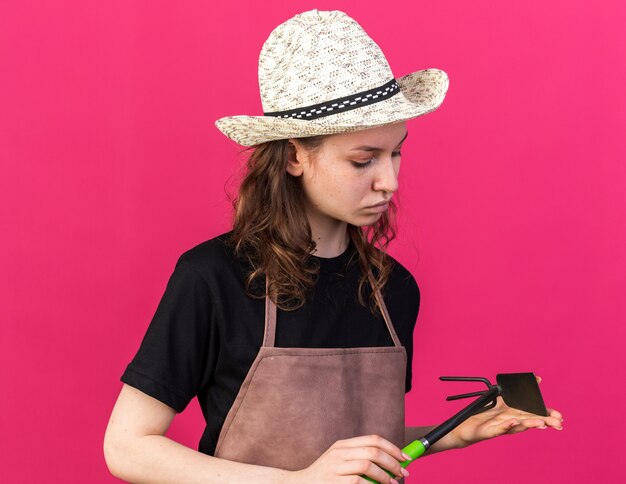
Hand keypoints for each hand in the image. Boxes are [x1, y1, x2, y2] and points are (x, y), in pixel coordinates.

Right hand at [286, 434, 410, 483]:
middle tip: (403, 472)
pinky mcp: (333, 481)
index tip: (404, 457)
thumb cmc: (324, 478)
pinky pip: (359, 481)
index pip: (372, 439)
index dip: (392, 448)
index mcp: (342, 445)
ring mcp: (335, 466)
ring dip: (385, 476)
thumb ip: (359, 459)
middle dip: (393, 462)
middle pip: (373, 450)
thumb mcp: (339, 463)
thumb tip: (389, 463)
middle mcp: (339, 452)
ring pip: (368, 465)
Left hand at [449, 376, 563, 448]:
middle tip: (558, 424)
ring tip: (541, 423)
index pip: (534, 415)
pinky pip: (499, 428)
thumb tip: (538, 379)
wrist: (468, 427)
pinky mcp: (490, 431)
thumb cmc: (488, 414)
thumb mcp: (504, 398)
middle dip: (544, 422)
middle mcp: (512, 422)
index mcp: (517, 414)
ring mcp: (502, 427)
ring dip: (529, 424)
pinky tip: (512, 422)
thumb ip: (520, 390)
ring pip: (518, 426)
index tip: (560, 417)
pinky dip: (506, 425)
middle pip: (530, 422)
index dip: (547, 416)